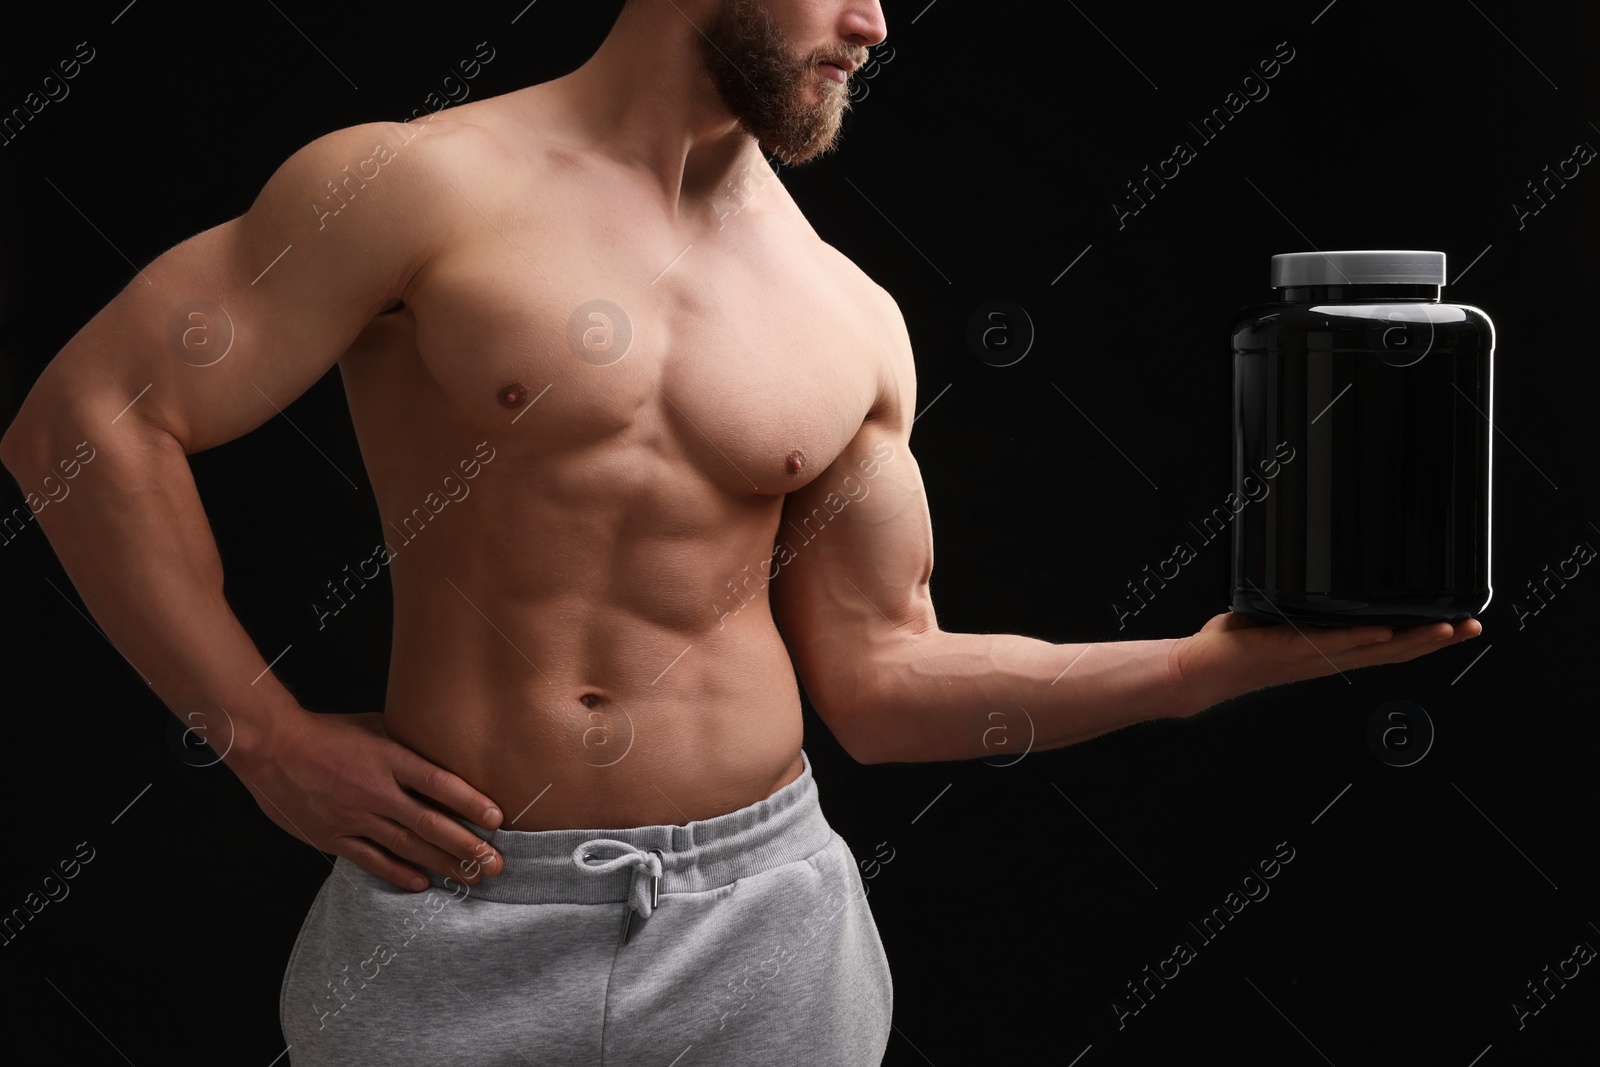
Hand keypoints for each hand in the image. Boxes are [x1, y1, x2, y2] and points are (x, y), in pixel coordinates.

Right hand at [231, 709, 504, 891]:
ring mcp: (354, 816)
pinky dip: (399, 873)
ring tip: (471, 877)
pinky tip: (423, 883)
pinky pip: (372, 860)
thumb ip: (406, 743)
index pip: (440, 782)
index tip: (497, 818)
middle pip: (430, 823)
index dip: (470, 801)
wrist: (272, 746)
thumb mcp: (375, 726)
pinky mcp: (333, 836)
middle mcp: (376, 791)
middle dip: (467, 845)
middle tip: (496, 863)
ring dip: (442, 864)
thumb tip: (442, 748)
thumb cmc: (327, 732)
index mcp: (390, 758)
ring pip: (407, 846)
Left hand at [1172, 611, 1482, 711]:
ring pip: (1375, 650)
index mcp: (1331, 653)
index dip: (1425, 638)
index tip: (1456, 625)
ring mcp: (1314, 656)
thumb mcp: (1277, 619)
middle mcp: (1329, 659)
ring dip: (1414, 640)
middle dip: (1438, 640)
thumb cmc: (1232, 648)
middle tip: (1474, 625)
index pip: (1388, 646)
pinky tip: (1386, 632)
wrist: (1203, 670)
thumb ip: (1298, 603)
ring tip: (1449, 628)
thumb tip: (1302, 573)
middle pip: (1397, 652)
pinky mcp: (1292, 649)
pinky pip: (1332, 644)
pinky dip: (1360, 638)